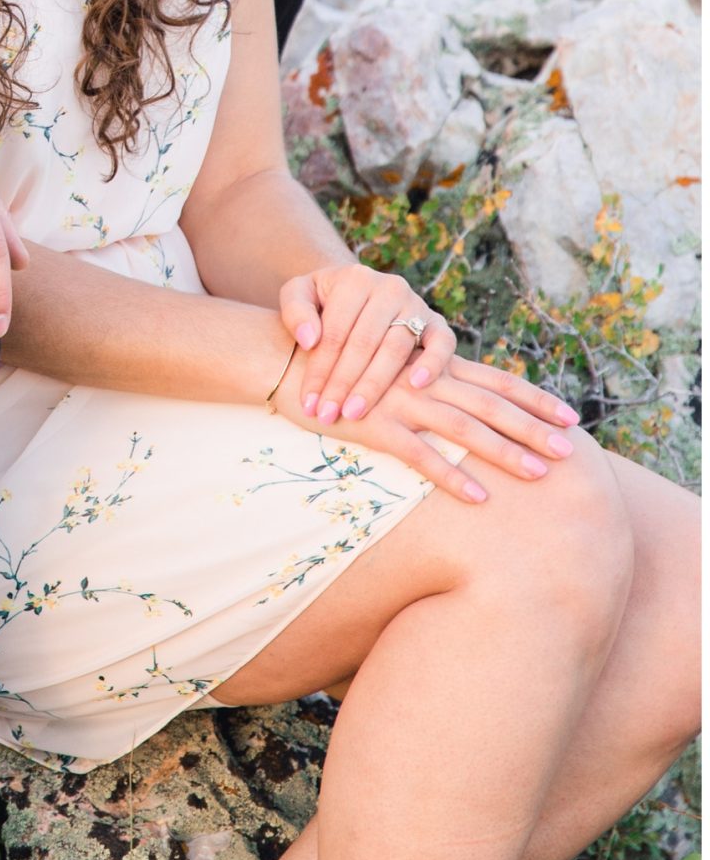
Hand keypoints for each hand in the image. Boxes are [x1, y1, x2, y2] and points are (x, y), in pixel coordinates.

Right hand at [272, 344, 580, 504]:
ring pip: (464, 428)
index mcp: (432, 368)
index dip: (533, 397)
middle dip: (533, 426)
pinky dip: (451, 476)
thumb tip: (458, 406)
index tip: (571, 414)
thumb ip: (422, 384)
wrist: (287, 361)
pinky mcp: (376, 426)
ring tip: (540, 474)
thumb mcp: (387, 374)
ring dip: (504, 452)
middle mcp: (423, 381)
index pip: (494, 380)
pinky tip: (478, 498)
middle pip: (490, 404)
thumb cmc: (338, 371)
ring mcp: (401, 403)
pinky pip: (420, 455)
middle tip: (571, 450)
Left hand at [277, 260, 459, 423]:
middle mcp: (389, 289)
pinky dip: (432, 363)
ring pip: (396, 349)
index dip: (320, 370)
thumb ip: (295, 311)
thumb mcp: (299, 294)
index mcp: (354, 279)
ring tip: (354, 413)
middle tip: (327, 416)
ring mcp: (416, 305)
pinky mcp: (436, 322)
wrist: (357, 291)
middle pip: (364, 344)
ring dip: (374, 385)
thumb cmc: (323, 299)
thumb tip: (309, 340)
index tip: (308, 402)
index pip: (335, 333)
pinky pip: (442, 343)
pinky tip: (415, 385)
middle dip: (343, 384)